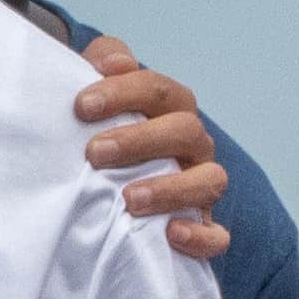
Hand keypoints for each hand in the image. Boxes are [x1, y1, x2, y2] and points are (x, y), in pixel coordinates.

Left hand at [71, 32, 233, 262]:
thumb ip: (104, 64)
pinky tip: (171, 234)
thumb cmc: (103, 133)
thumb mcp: (97, 96)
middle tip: (95, 153)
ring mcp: (201, 185)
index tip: (82, 106)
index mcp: (171, 108)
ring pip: (210, 180)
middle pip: (186, 131)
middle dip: (139, 141)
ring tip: (129, 199)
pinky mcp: (201, 226)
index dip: (123, 93)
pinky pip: (217, 236)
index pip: (158, 90)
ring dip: (171, 189)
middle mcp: (192, 144)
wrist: (106, 183)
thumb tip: (113, 63)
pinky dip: (201, 236)